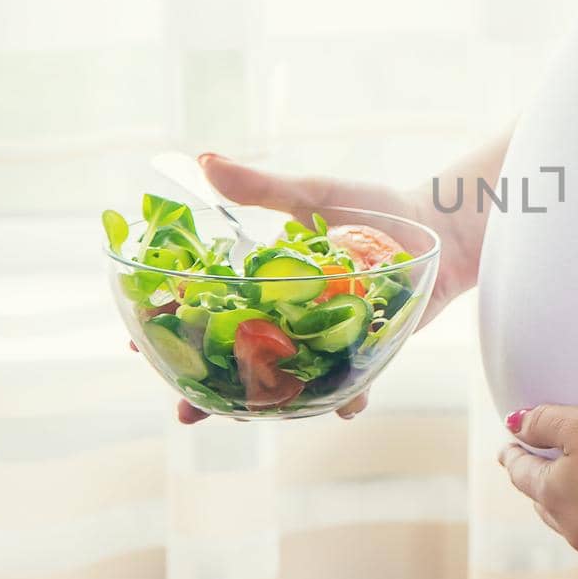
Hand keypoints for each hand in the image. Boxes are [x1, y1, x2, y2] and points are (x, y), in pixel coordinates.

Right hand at [145, 153, 474, 423]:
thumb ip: (261, 187)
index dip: (172, 328)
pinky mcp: (366, 353)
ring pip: (284, 382)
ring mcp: (325, 339)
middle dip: (206, 388)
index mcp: (266, 282)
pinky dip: (346, 398)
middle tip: (183, 410)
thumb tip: (204, 160)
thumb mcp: (314, 193)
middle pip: (236, 359)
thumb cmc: (375, 208)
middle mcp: (290, 317)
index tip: (136, 344)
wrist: (440, 225)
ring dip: (265, 405)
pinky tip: (344, 408)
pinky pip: (351, 385)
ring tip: (248, 418)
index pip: (206, 310)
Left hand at [497, 405, 577, 578]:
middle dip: (541, 488)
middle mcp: (576, 530)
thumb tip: (513, 424)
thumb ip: (546, 421)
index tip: (507, 449)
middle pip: (547, 507)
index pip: (524, 474)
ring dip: (576, 512)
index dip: (515, 457)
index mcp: (557, 494)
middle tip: (538, 473)